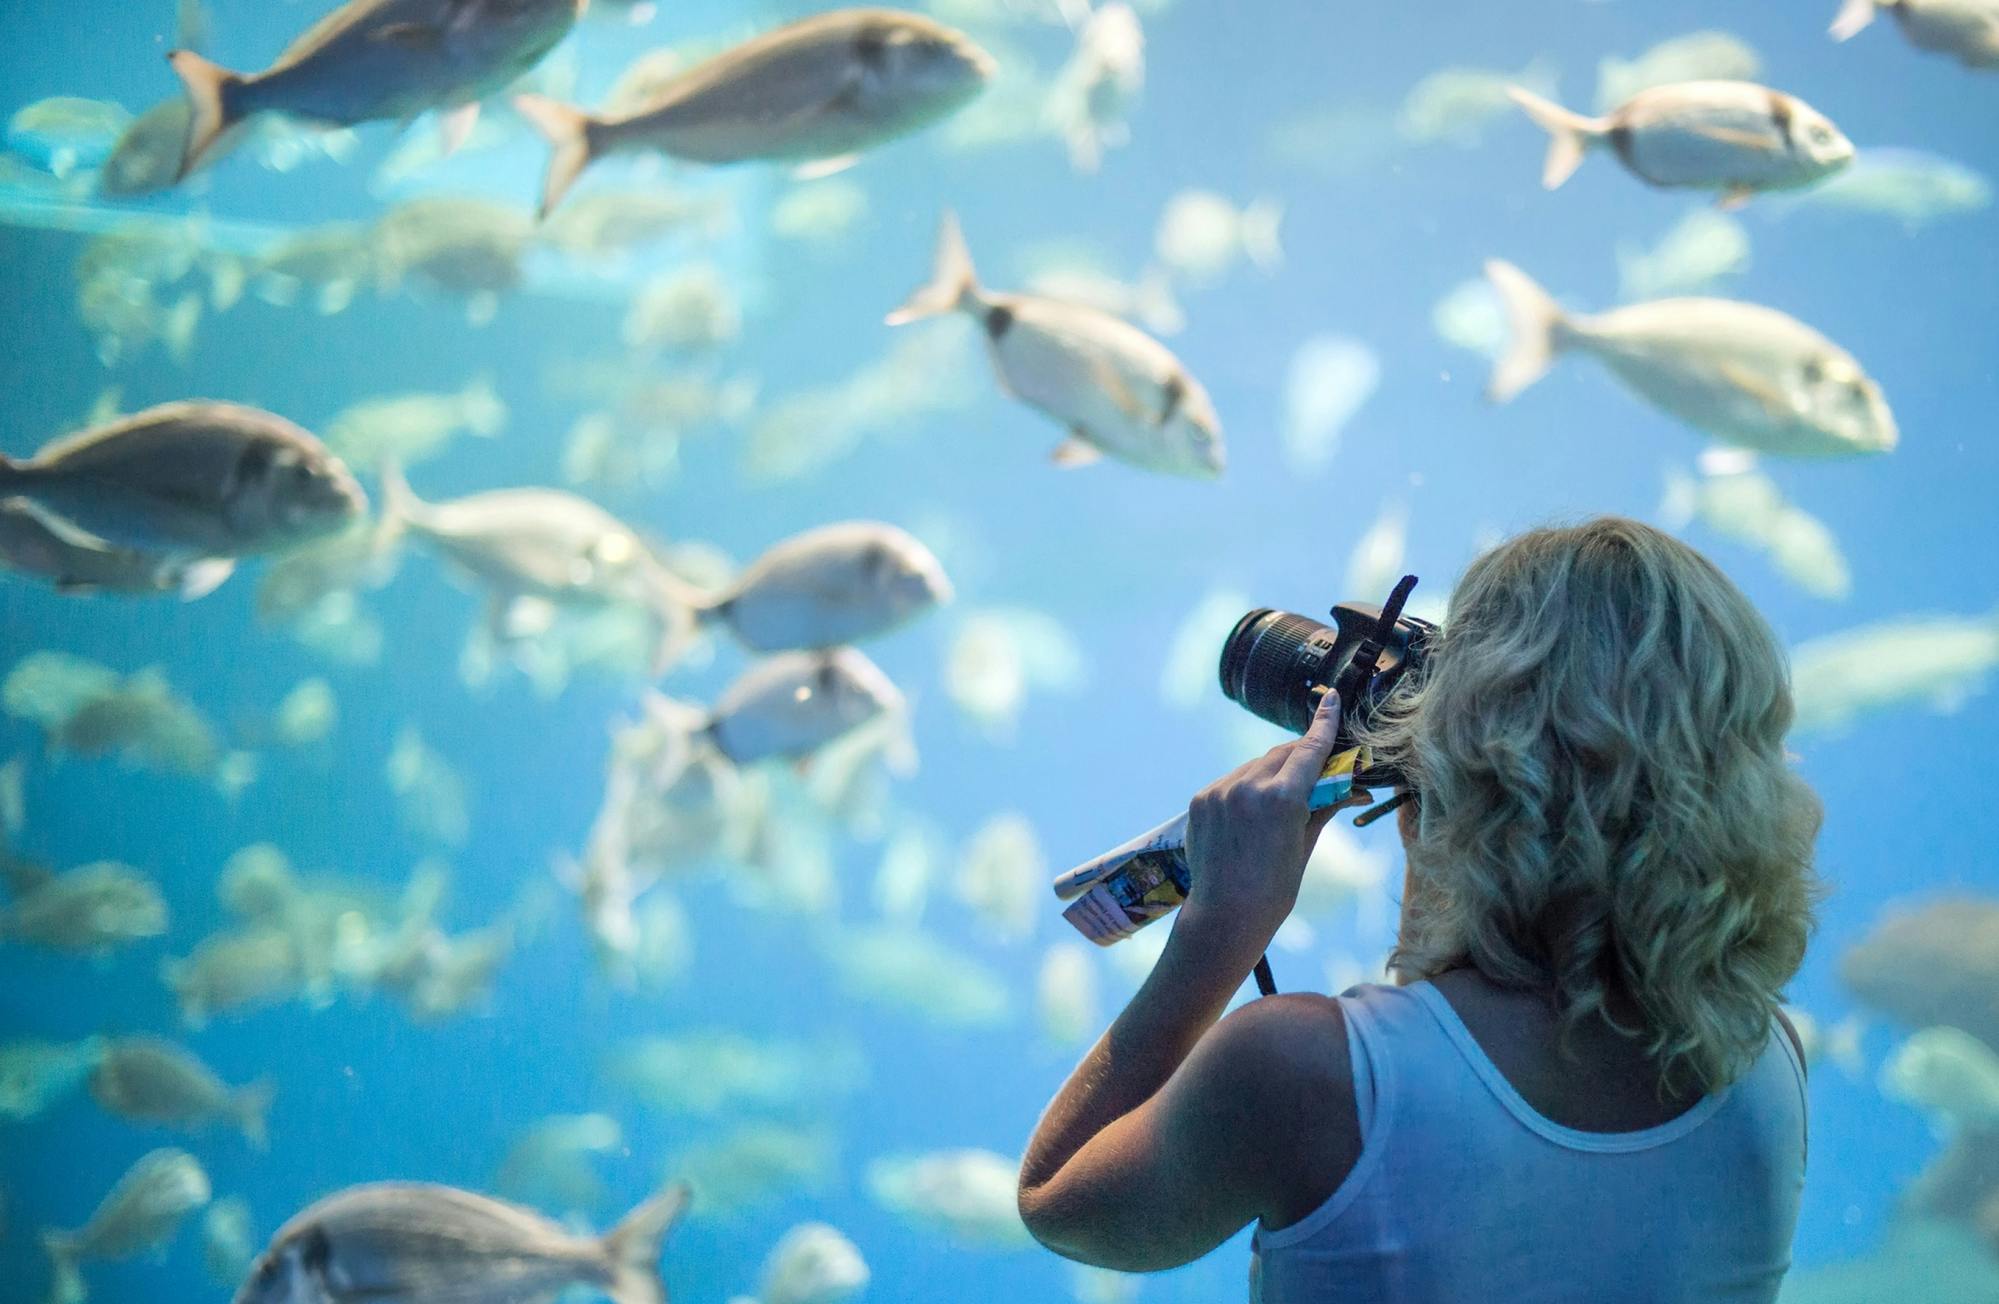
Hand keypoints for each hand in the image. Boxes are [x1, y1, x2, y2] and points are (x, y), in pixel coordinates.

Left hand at [1181, 693, 1355, 946]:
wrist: (1225, 914)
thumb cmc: (1275, 888)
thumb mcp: (1305, 844)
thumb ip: (1324, 807)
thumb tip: (1351, 786)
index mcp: (1281, 798)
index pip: (1309, 751)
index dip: (1324, 725)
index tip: (1331, 700)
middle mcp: (1248, 787)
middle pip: (1282, 754)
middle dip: (1301, 756)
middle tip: (1318, 767)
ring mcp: (1220, 791)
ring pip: (1255, 767)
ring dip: (1273, 773)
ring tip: (1281, 800)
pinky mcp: (1201, 799)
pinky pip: (1232, 781)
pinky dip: (1247, 787)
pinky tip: (1253, 812)